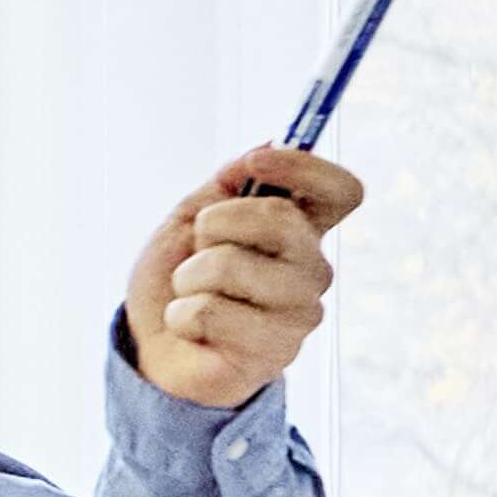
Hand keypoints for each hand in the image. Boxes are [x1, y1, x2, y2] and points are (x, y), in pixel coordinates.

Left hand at [118, 142, 362, 410]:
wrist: (153, 349)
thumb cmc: (177, 282)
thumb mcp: (190, 219)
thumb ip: (226, 184)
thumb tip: (267, 145)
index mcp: (302, 232)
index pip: (343, 192)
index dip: (305, 168)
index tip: (253, 164)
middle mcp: (313, 271)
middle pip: (280, 219)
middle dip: (215, 223)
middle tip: (198, 249)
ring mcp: (301, 313)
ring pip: (231, 265)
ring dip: (189, 276)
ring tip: (191, 295)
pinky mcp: (274, 351)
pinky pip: (208, 311)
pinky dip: (181, 316)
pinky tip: (193, 330)